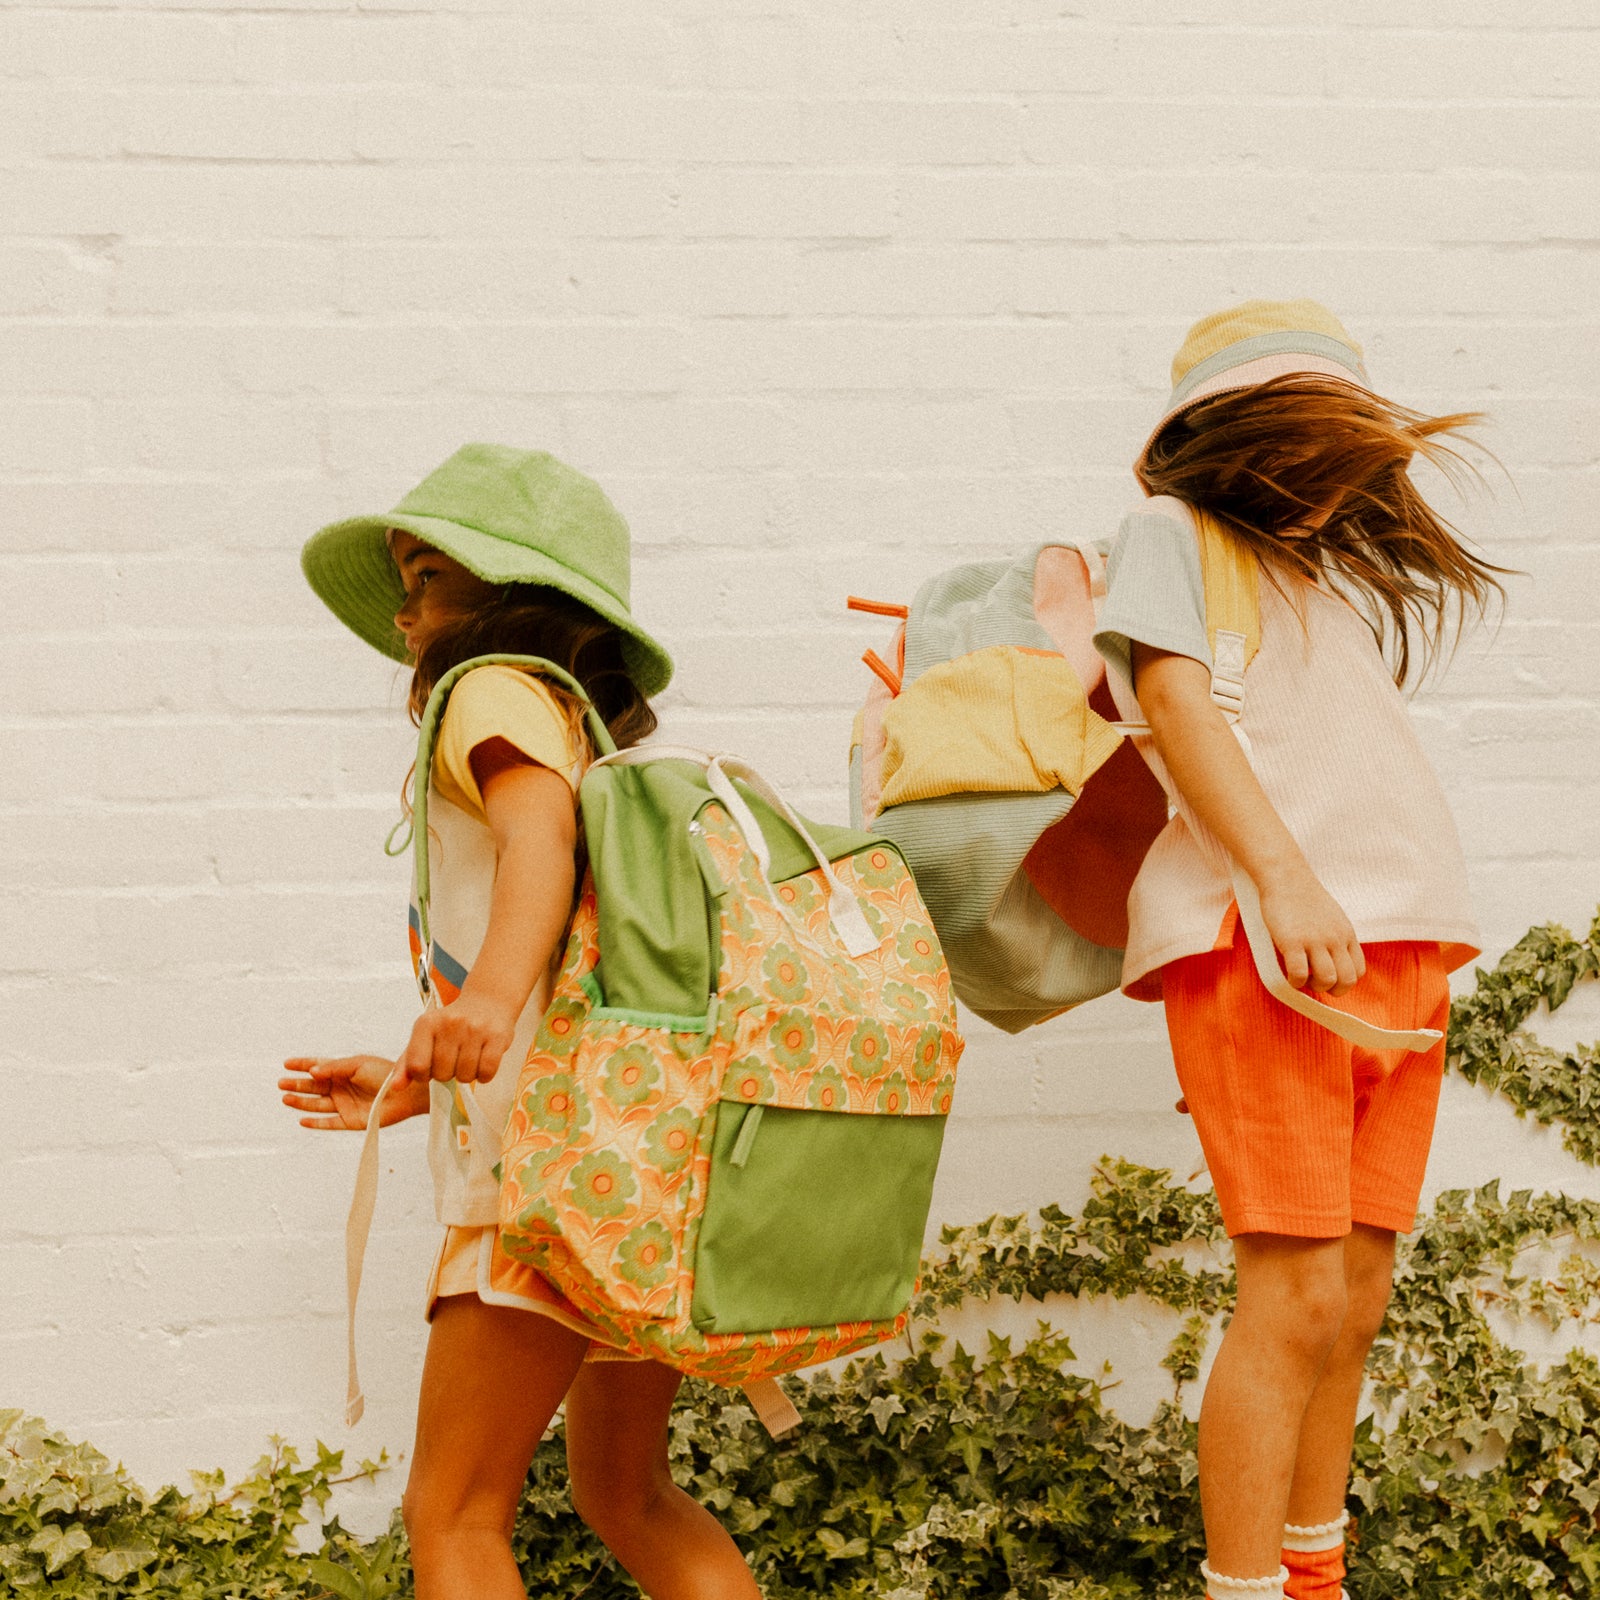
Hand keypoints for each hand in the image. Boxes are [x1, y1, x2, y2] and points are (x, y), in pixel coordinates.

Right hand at [279, 1055, 428, 1130]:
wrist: (406, 1093)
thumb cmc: (386, 1074)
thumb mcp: (358, 1065)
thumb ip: (334, 1067)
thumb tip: (312, 1070)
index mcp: (344, 1071)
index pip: (319, 1067)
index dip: (302, 1065)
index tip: (287, 1064)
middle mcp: (342, 1087)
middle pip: (314, 1087)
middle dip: (297, 1084)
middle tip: (281, 1082)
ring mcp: (344, 1104)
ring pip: (317, 1104)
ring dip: (301, 1102)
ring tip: (286, 1098)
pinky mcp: (350, 1121)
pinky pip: (329, 1123)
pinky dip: (315, 1123)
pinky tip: (302, 1120)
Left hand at [398, 992, 517, 1086]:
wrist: (487, 1001)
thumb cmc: (451, 1025)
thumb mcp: (425, 1037)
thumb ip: (407, 1063)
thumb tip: (395, 1087)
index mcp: (426, 1024)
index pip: (417, 1066)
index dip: (424, 1075)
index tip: (432, 1066)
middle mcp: (450, 1024)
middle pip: (442, 1074)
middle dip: (447, 1074)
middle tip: (454, 1060)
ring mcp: (475, 1029)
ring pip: (465, 1076)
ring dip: (466, 1075)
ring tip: (468, 1059)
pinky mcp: (497, 1036)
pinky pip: (486, 1071)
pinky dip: (484, 1075)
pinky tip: (482, 1062)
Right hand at [1256, 864, 1364, 994]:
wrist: (1286, 877)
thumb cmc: (1304, 896)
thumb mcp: (1332, 917)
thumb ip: (1336, 937)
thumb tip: (1332, 959)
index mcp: (1346, 934)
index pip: (1358, 970)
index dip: (1344, 981)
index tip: (1329, 978)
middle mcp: (1335, 939)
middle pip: (1347, 979)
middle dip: (1332, 990)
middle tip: (1315, 983)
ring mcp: (1314, 940)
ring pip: (1326, 979)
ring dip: (1314, 986)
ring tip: (1302, 979)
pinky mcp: (1293, 941)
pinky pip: (1299, 973)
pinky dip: (1295, 981)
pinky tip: (1288, 975)